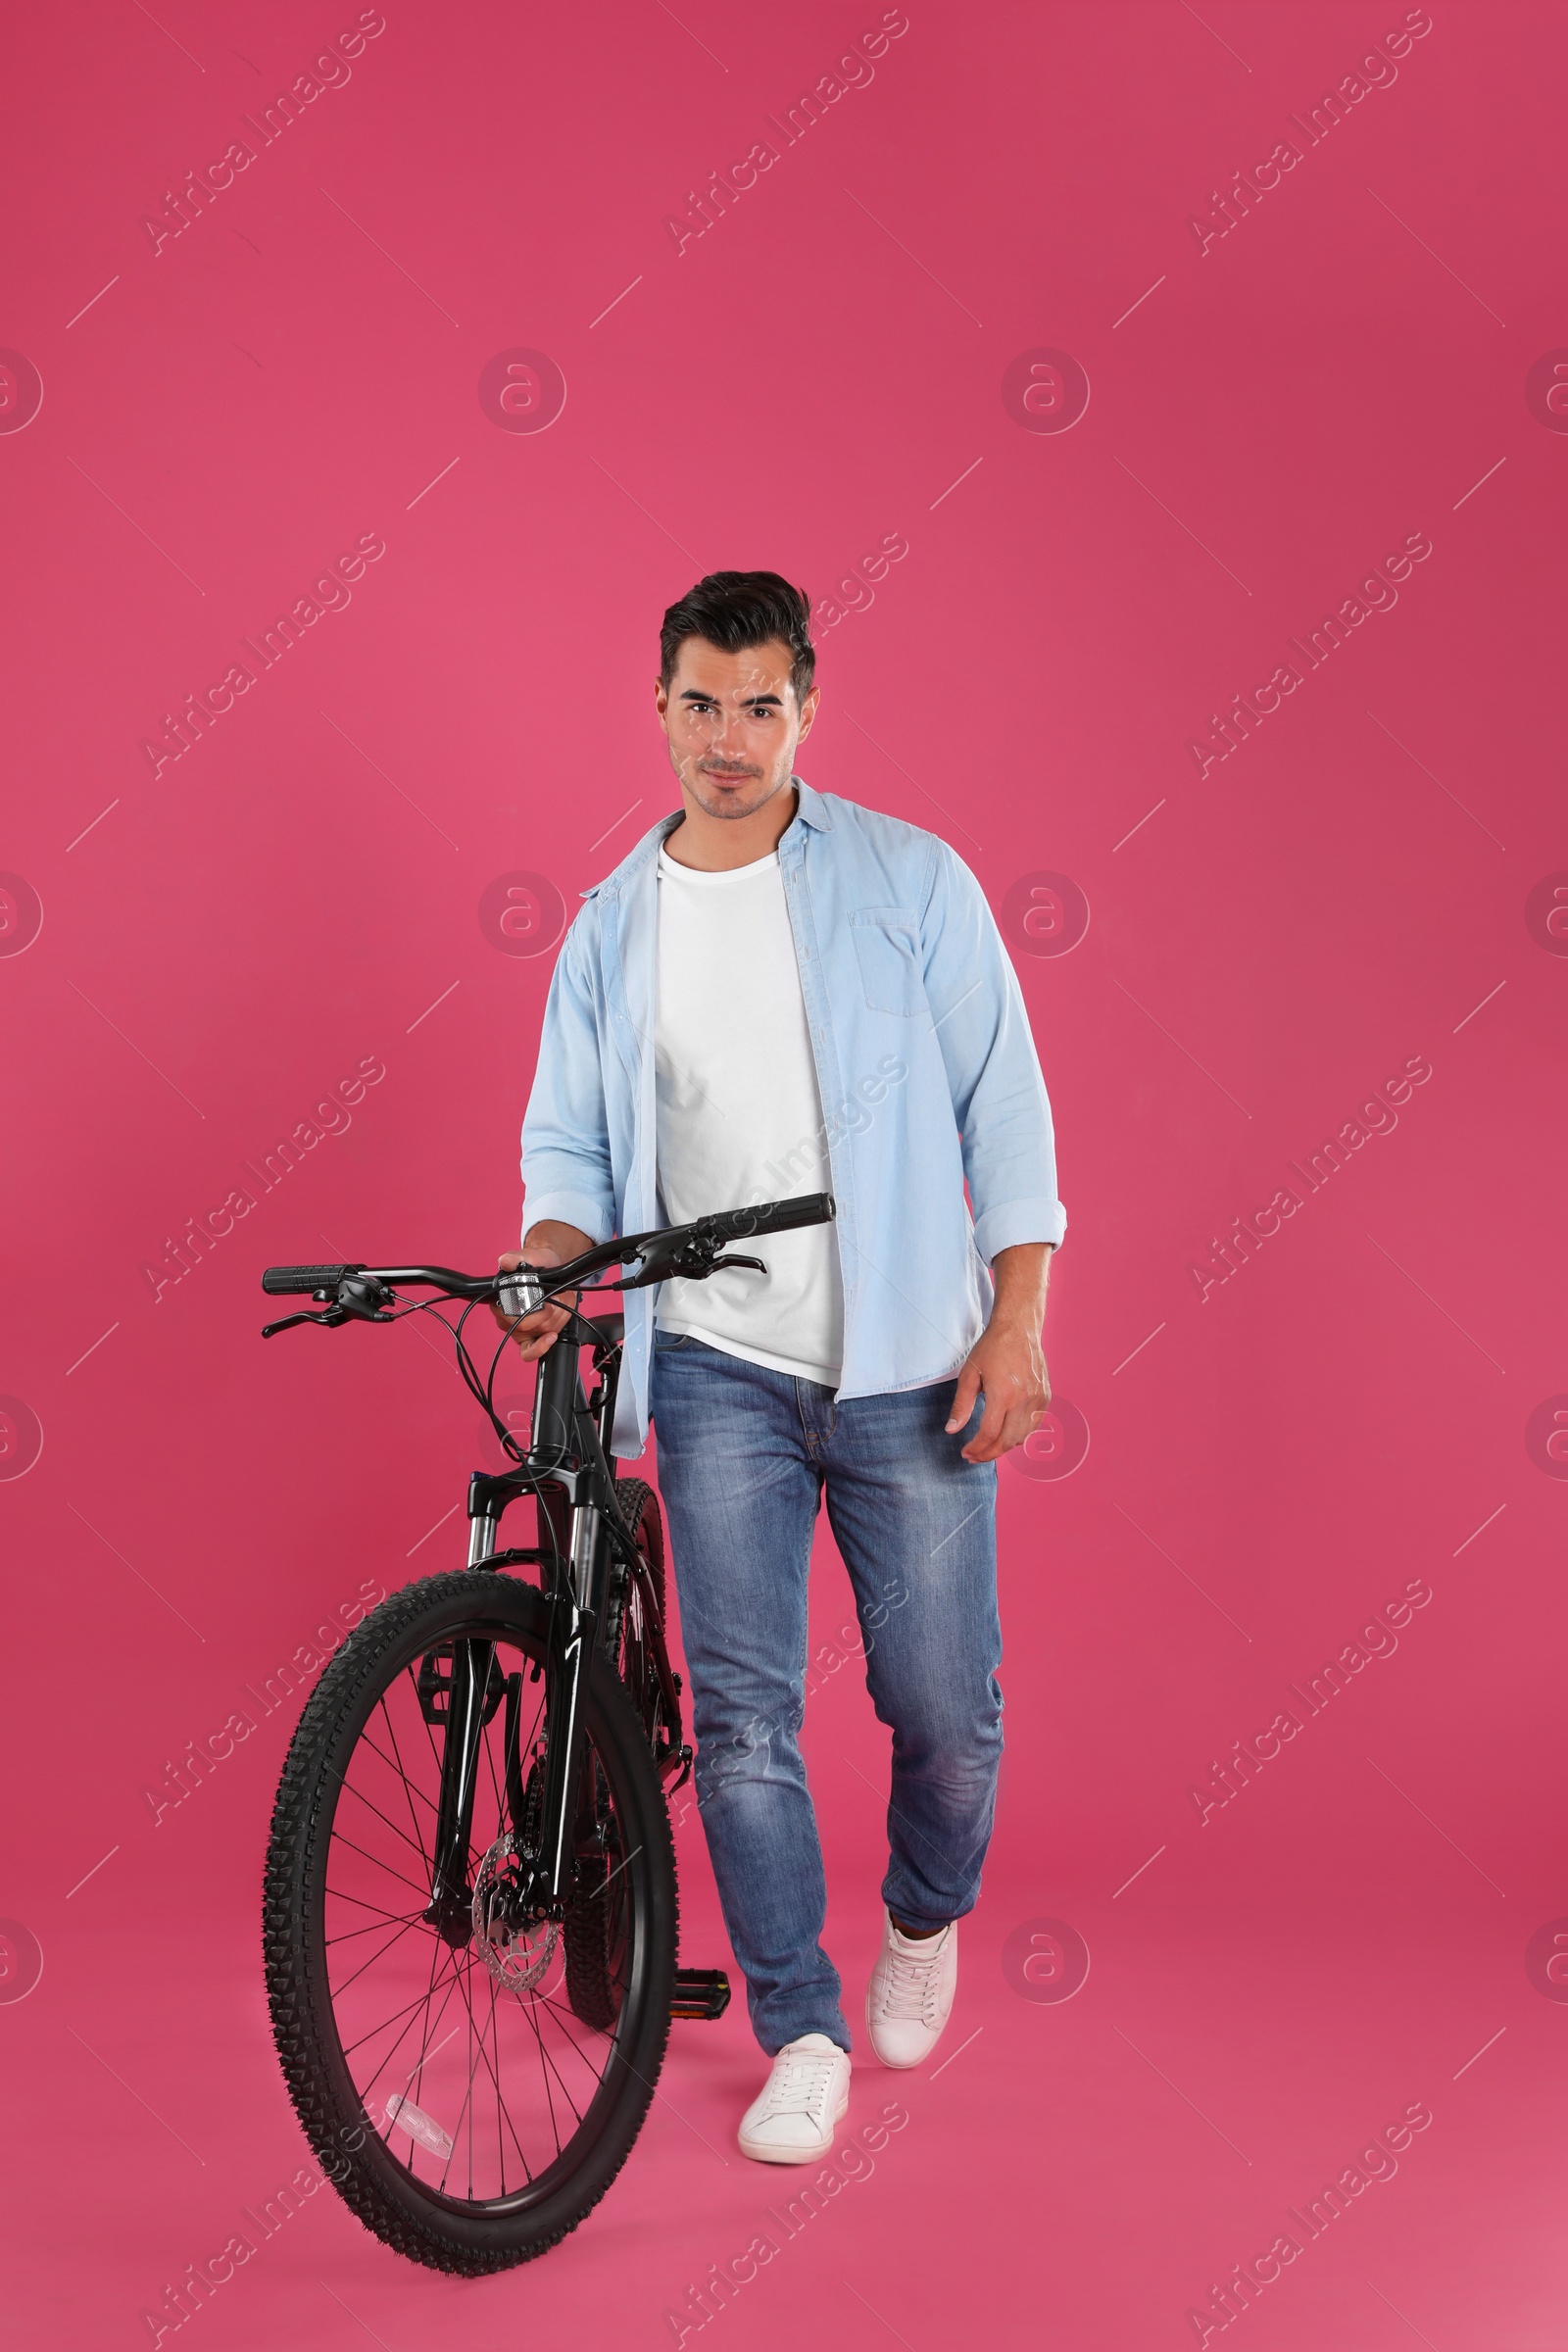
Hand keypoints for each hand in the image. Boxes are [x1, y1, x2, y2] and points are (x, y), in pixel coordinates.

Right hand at [491, 1221, 589, 1361]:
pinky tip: (552, 1337)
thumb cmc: (536, 1264)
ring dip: (555, 1318)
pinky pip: (530, 1352)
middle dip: (547, 1313)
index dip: (529, 1311)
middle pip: (526, 1326)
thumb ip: (516, 1258)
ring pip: (538, 1333)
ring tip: (559, 1302)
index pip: (506, 1316)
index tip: (544, 1302)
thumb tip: (506, 1261)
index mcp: (500, 1300)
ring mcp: (521, 1329)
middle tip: (555, 1300)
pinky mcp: (532, 1337)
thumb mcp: (528, 1256)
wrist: (550, 1268)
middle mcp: (507, 1318)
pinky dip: (542, 1347)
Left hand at [944, 1242, 1052, 1463]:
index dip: (976, 1449)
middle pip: (1007, 1441)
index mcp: (1003, 1394)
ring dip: (1004, 1446)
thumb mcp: (969, 1375)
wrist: (1018, 1329)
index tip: (965, 1453)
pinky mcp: (1046, 1396)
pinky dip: (1020, 1435)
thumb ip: (961, 1405)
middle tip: (974, 1456)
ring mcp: (1038, 1399)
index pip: (990, 1434)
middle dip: (989, 1454)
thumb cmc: (991, 1349)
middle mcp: (1024, 1399)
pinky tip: (1006, 1433)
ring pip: (1022, 1437)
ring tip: (987, 1446)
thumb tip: (952, 1431)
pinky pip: (1034, 1425)